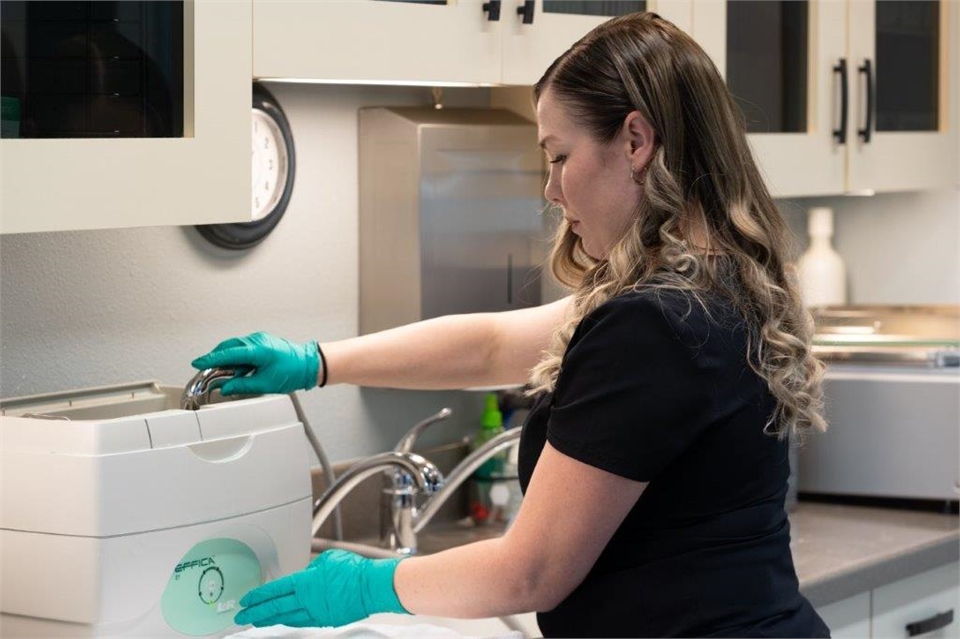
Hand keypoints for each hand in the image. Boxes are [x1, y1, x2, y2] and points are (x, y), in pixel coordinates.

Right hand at [191, 331, 319, 394]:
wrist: (308, 364)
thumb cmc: (292, 373)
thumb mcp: (265, 384)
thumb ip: (241, 386)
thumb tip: (225, 388)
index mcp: (259, 350)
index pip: (229, 353)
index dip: (211, 359)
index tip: (197, 362)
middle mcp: (258, 340)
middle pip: (229, 347)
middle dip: (216, 359)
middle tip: (205, 371)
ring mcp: (260, 339)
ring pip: (235, 346)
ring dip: (227, 359)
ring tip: (227, 374)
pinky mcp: (261, 341)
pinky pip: (243, 347)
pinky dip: (236, 357)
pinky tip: (239, 369)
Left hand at [234, 550, 407, 627]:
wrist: (372, 586)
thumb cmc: (355, 571)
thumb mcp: (329, 559)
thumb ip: (313, 568)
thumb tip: (308, 572)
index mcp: (305, 582)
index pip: (275, 590)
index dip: (258, 596)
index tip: (247, 600)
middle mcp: (307, 599)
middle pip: (275, 608)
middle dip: (256, 613)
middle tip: (243, 616)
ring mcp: (316, 612)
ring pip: (287, 618)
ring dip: (271, 619)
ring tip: (259, 621)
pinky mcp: (326, 620)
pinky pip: (303, 621)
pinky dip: (290, 621)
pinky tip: (285, 621)